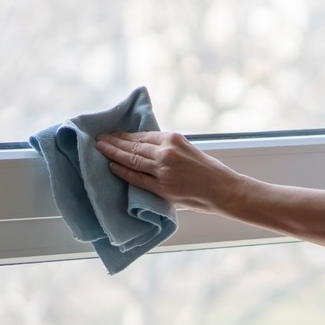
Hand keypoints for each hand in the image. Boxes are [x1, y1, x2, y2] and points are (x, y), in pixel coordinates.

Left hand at [96, 131, 238, 214]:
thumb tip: (149, 150)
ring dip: (113, 154)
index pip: (143, 136)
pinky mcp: (163, 188)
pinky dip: (123, 172)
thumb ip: (170, 149)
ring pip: (132, 159)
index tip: (114, 134)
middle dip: (114, 142)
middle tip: (99, 138)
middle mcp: (166, 152)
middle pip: (134, 146)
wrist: (225, 190)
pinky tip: (112, 166)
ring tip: (100, 149)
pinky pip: (137, 178)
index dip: (126, 135)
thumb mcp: (190, 150)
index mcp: (174, 139)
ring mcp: (163, 171)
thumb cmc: (211, 171)